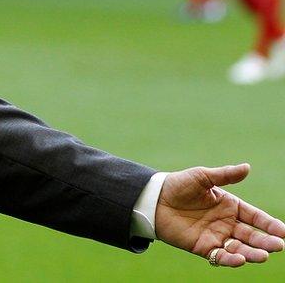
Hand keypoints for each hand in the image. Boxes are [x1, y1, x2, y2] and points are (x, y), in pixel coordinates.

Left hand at [155, 164, 284, 266]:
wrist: (154, 199)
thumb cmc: (178, 185)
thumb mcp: (202, 177)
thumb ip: (224, 175)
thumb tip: (247, 167)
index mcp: (231, 206)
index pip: (256, 217)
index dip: (270, 225)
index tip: (283, 231)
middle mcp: (227, 223)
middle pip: (252, 235)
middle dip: (266, 242)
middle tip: (278, 246)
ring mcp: (216, 236)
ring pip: (239, 248)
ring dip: (252, 253)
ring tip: (263, 255)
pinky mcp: (203, 247)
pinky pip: (219, 256)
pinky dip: (230, 259)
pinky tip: (239, 258)